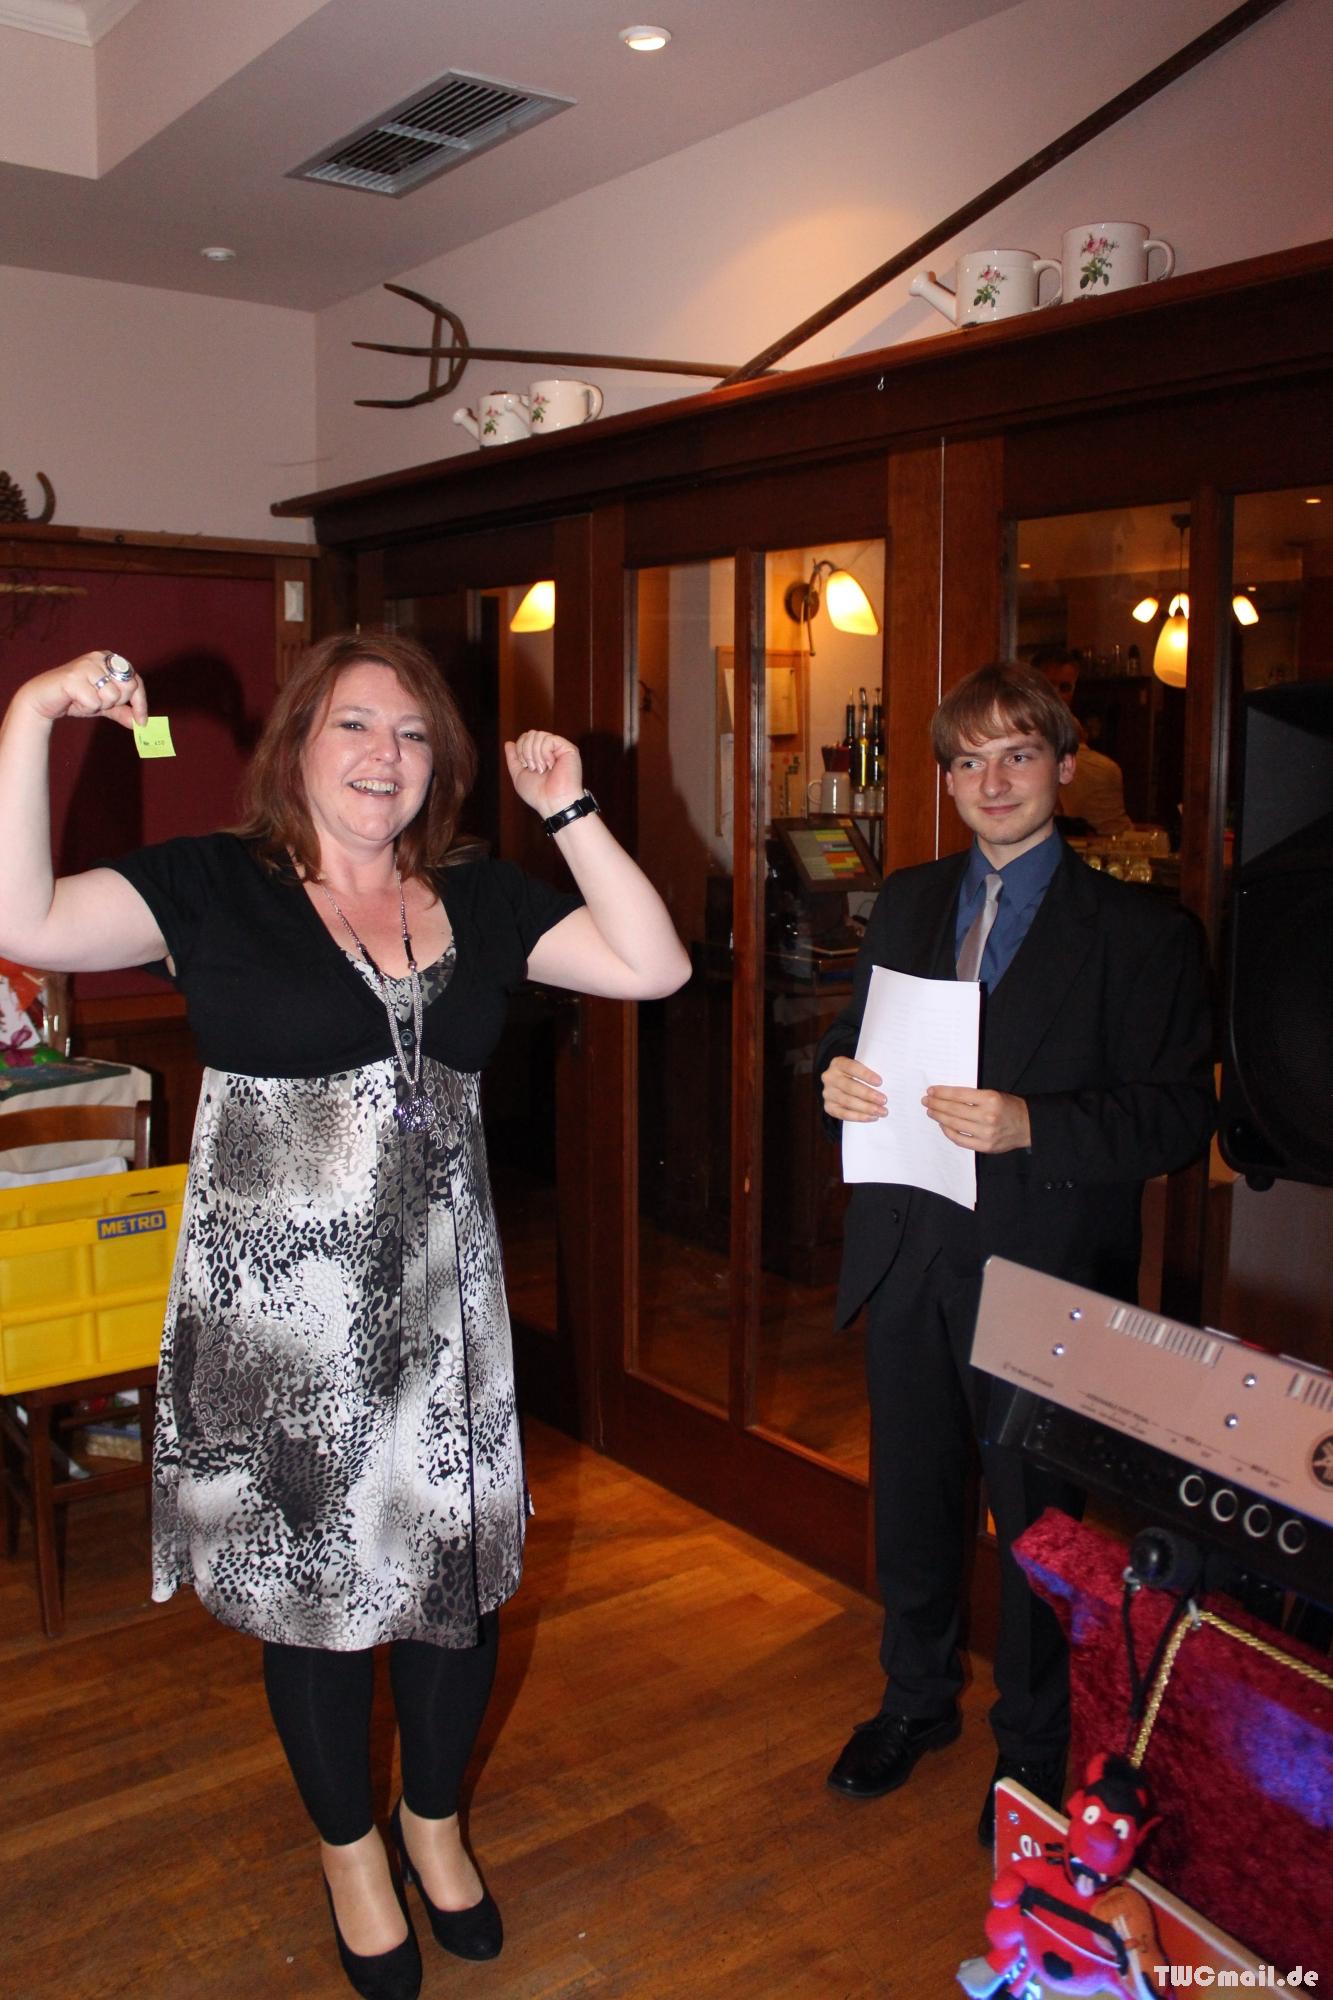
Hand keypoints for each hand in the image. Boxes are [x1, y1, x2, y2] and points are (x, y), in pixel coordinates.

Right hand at [19, 652, 147, 731]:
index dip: (140, 702)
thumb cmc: (74, 698)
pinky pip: (94, 702)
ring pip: (111, 696)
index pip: (135, 680)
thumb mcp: (103, 705)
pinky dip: (86, 708)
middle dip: (116, 703)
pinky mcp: (73, 677)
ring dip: (98, 705)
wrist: (43, 700)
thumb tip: (141, 723)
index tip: (141, 721)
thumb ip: (121, 711)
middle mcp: (99, 658)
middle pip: (128, 688)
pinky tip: (74, 700)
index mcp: (108, 660)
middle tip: (99, 702)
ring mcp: (85, 665)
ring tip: (83, 699)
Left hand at [504, 730, 583, 818]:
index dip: (520, 749)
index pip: (526, 738)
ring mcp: (560, 749)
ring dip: (535, 755)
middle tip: (534, 768)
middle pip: (531, 734)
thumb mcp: (519, 775)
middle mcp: (551, 750)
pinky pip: (549, 739)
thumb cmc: (538, 794)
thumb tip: (509, 743)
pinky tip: (551, 765)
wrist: (552, 803)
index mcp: (540, 755)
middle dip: (526, 751)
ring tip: (542, 769)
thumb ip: (513, 758)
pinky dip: (545, 753)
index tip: (525, 766)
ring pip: (539, 735)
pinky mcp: (569, 749)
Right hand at [821, 1054, 885, 1122]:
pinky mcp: (829, 1106)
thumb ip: (870, 1070)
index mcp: (838, 1063)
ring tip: (881, 1111)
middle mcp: (830, 1077)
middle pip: (850, 1087)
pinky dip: (859, 1117)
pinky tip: (871, 1117)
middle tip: (884, 1100)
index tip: (880, 1082)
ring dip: (866, 1108)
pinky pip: (843, 1114)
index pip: (852, 1067)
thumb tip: (888, 1082)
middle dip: (868, 1095)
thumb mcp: (861, 1066)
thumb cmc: (857, 1074)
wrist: (841, 1083)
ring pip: (847, 1102)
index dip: (866, 1075)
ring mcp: (828, 1093)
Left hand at [923, 1086, 1029, 1153]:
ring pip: (954, 1125)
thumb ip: (973, 1096)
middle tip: (926, 1101)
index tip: (931, 1091)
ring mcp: (986, 1133)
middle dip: (936, 1104)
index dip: (942, 1093)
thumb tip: (946, 1096)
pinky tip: (943, 1126)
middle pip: (954, 1110)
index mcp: (990, 1099)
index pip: (959, 1095)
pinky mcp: (985, 1146)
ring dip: (939, 1117)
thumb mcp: (994, 1094)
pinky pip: (960, 1140)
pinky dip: (948, 1132)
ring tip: (931, 1112)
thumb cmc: (1009, 1107)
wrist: (1028, 1126)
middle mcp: (987, 1116)